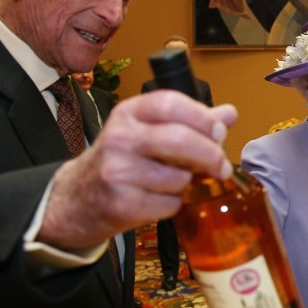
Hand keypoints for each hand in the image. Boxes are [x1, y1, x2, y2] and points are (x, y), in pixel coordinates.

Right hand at [40, 91, 237, 250]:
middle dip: (211, 154)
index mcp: (129, 113)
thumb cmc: (122, 159)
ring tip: (175, 181)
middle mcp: (120, 138)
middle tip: (222, 166)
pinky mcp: (120, 203)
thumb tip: (229, 114)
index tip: (219, 132)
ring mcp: (117, 171)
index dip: (203, 118)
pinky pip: (169, 204)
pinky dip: (174, 204)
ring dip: (187, 183)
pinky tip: (159, 198)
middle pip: (180, 140)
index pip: (171, 103)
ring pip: (178, 177)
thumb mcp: (149, 131)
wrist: (78, 197)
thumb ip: (190, 121)